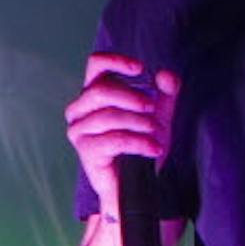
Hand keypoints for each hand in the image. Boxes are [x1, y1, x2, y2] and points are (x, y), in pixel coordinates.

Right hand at [64, 54, 177, 219]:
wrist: (135, 184)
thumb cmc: (141, 146)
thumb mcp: (159, 116)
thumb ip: (166, 94)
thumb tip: (165, 75)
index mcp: (93, 94)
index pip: (95, 65)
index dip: (115, 61)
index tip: (140, 69)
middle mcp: (79, 110)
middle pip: (100, 91)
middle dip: (131, 97)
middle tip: (152, 108)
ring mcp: (78, 131)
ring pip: (108, 116)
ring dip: (138, 123)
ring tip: (155, 133)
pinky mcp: (86, 151)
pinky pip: (115, 139)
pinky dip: (139, 142)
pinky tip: (153, 149)